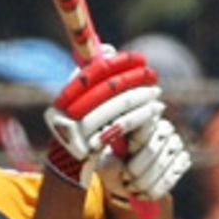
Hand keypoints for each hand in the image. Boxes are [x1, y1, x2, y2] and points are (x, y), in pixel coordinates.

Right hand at [43, 49, 162, 188]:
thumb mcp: (79, 105)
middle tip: (152, 75)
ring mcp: (76, 134)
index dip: (118, 63)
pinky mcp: (91, 150)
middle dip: (133, 80)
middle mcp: (65, 115)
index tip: (139, 59)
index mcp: (62, 100)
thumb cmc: (80, 130)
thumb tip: (109, 50)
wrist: (68, 169)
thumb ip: (91, 81)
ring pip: (117, 109)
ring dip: (141, 99)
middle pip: (106, 90)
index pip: (91, 74)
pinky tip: (154, 113)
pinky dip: (141, 117)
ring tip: (156, 93)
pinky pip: (121, 128)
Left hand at [99, 112, 191, 200]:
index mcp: (141, 119)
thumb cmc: (113, 164)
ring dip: (143, 182)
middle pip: (153, 148)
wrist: (126, 182)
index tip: (123, 148)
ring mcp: (175, 144)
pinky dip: (155, 190)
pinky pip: (172, 176)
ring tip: (130, 188)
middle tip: (124, 179)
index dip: (133, 135)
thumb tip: (107, 131)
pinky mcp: (183, 160)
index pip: (143, 119)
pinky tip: (142, 194)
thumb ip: (107, 150)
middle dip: (136, 169)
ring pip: (162, 165)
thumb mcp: (104, 159)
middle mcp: (163, 127)